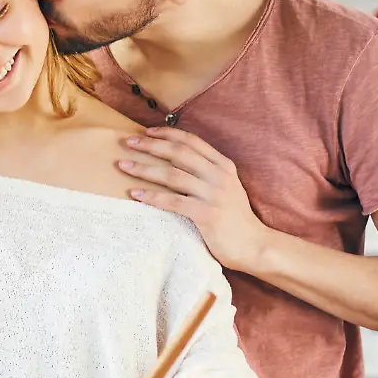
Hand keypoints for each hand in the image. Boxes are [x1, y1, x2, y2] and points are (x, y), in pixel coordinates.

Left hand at [119, 127, 269, 271]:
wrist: (255, 245)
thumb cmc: (235, 218)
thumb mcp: (226, 187)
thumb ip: (207, 173)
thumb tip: (176, 162)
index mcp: (223, 165)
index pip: (192, 141)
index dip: (168, 133)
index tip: (146, 132)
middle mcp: (219, 175)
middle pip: (178, 152)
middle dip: (151, 145)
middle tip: (128, 142)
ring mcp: (213, 194)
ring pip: (172, 175)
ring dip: (144, 168)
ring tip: (123, 165)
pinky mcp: (207, 214)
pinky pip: (173, 201)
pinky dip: (152, 196)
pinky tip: (135, 194)